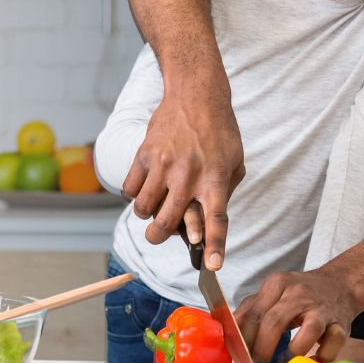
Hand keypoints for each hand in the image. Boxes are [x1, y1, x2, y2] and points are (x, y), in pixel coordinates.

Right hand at [123, 83, 244, 269]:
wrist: (196, 95)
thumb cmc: (220, 131)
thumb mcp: (235, 161)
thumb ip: (223, 192)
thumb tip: (207, 223)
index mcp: (216, 179)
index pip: (216, 219)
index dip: (215, 245)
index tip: (213, 266)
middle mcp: (189, 175)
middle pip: (168, 222)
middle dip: (160, 237)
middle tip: (159, 234)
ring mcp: (163, 165)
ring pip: (142, 209)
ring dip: (145, 215)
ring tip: (153, 206)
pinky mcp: (144, 155)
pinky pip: (128, 189)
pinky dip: (133, 195)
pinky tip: (143, 188)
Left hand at [236, 268, 358, 362]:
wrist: (341, 284)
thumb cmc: (299, 295)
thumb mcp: (272, 294)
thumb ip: (250, 312)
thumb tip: (228, 338)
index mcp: (277, 284)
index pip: (253, 314)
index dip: (242, 343)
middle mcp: (300, 292)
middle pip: (274, 322)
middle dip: (261, 353)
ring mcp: (322, 307)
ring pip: (309, 330)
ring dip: (293, 353)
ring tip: (284, 362)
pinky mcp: (341, 322)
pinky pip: (334, 342)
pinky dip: (322, 356)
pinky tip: (312, 361)